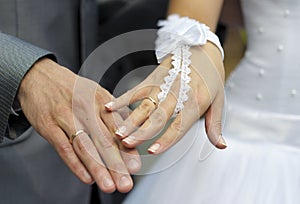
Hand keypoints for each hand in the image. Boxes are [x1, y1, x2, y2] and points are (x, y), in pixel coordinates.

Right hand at [18, 58, 140, 192]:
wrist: (41, 76)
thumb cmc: (73, 89)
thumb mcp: (97, 95)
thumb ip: (113, 116)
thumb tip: (130, 138)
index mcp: (102, 100)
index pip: (118, 128)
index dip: (127, 149)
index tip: (136, 167)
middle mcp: (86, 108)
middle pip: (103, 140)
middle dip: (116, 164)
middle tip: (125, 182)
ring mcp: (66, 116)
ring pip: (85, 146)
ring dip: (98, 168)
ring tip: (108, 185)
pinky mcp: (49, 125)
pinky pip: (64, 148)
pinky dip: (75, 164)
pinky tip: (86, 177)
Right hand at [105, 43, 225, 153]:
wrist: (202, 48)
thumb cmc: (211, 76)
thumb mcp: (219, 100)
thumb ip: (215, 125)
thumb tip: (220, 146)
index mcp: (196, 102)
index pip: (179, 125)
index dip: (166, 139)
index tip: (153, 150)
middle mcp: (178, 94)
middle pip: (158, 116)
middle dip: (142, 131)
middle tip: (128, 144)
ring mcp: (164, 85)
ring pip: (145, 105)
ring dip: (130, 120)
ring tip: (118, 132)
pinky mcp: (153, 78)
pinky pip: (136, 90)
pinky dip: (122, 99)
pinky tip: (110, 107)